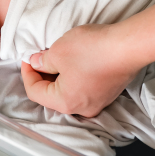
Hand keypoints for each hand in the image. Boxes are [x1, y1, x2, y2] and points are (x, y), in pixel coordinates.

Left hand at [21, 24, 141, 116]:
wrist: (127, 47)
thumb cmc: (91, 50)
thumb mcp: (58, 51)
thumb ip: (42, 61)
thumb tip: (36, 63)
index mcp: (65, 103)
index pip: (35, 92)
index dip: (27, 73)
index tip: (28, 56)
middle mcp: (81, 109)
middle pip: (52, 95)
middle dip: (43, 74)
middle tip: (40, 55)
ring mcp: (97, 103)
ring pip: (69, 91)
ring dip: (59, 75)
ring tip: (57, 55)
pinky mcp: (108, 93)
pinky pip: (84, 88)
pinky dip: (74, 76)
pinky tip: (75, 60)